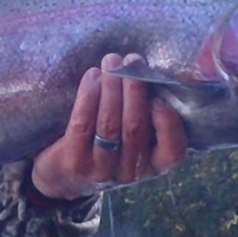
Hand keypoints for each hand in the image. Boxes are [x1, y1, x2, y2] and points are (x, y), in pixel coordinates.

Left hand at [30, 53, 187, 199]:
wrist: (65, 175)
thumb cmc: (107, 145)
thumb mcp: (133, 140)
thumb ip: (146, 114)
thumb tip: (148, 70)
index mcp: (153, 166)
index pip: (173, 152)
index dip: (168, 125)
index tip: (159, 97)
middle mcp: (130, 173)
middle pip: (135, 128)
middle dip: (134, 89)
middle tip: (132, 60)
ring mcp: (101, 170)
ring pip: (109, 125)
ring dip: (111, 87)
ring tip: (111, 62)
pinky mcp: (75, 162)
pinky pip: (83, 124)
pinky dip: (88, 96)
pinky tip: (92, 76)